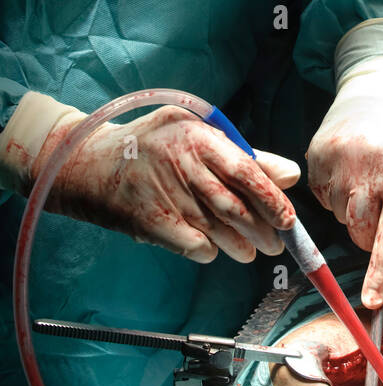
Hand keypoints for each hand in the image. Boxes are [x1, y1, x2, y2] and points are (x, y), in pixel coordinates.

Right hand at [39, 106, 298, 262]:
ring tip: (250, 251)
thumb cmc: (154, 145)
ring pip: (217, 228)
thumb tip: (291, 175)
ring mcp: (164, 193)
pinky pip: (192, 244)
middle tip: (276, 244)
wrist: (89, 164)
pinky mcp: (149, 220)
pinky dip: (208, 251)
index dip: (272, 198)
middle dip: (262, 230)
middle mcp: (182, 163)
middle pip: (234, 205)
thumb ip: (244, 154)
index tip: (288, 219)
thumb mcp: (195, 133)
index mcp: (198, 136)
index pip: (246, 170)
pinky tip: (213, 250)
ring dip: (240, 245)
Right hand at [307, 58, 382, 308]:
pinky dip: (337, 194)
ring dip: (356, 211)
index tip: (372, 301)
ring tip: (370, 178)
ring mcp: (338, 158)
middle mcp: (370, 164)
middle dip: (374, 235)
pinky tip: (352, 169)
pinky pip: (323, 199)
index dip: (382, 272)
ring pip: (342, 219)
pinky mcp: (316, 154)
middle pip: (362, 234)